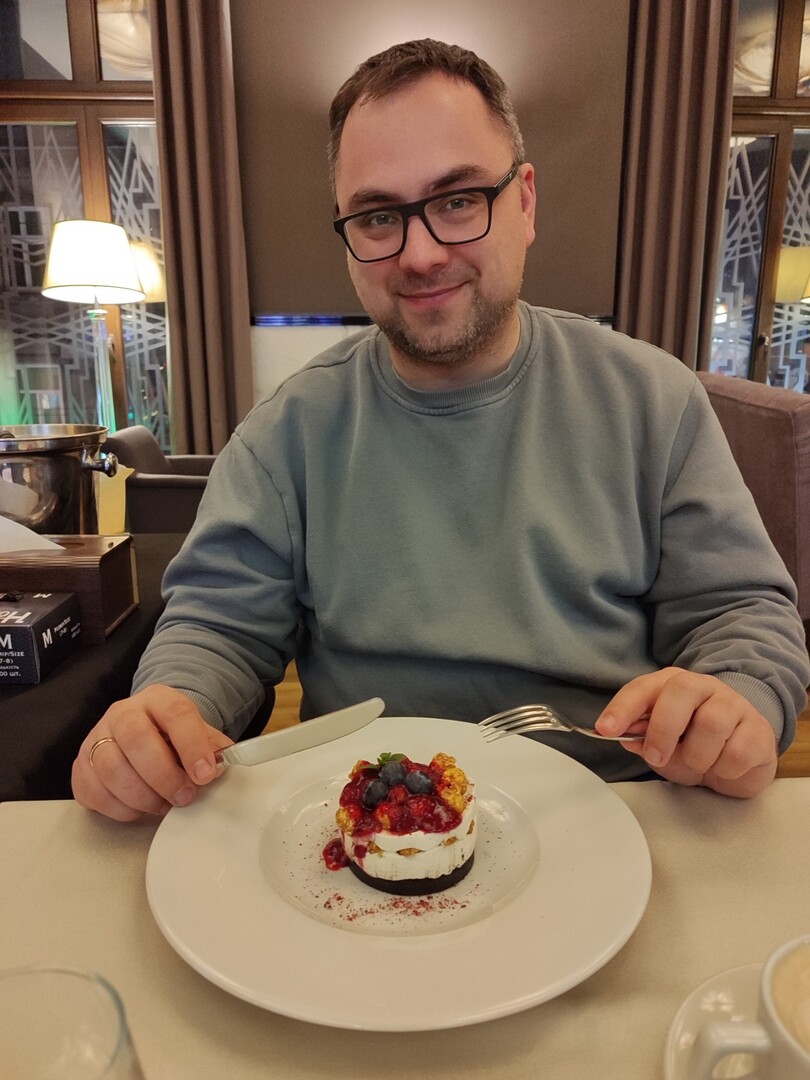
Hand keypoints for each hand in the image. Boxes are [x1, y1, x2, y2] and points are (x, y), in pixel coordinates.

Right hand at [72, 685, 232, 821]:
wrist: (144, 732)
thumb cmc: (173, 739)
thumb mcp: (199, 735)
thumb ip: (213, 749)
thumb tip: (221, 767)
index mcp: (158, 699)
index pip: (176, 714)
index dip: (192, 746)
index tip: (206, 774)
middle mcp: (123, 713)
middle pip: (136, 738)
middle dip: (164, 776)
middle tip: (184, 797)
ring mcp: (97, 738)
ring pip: (111, 768)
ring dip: (142, 796)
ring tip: (163, 805)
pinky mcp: (81, 766)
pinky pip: (93, 791)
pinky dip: (120, 808)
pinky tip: (139, 808)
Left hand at [596, 668, 778, 797]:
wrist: (743, 755)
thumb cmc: (694, 746)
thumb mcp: (663, 747)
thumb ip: (644, 741)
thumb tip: (627, 738)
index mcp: (672, 685)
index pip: (643, 688)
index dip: (623, 708)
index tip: (605, 729)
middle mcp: (703, 687)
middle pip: (681, 692)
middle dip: (663, 729)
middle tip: (655, 757)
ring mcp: (734, 705)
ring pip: (712, 724)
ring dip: (697, 756)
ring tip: (698, 765)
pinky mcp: (759, 730)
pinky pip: (737, 752)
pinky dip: (724, 769)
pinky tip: (723, 768)